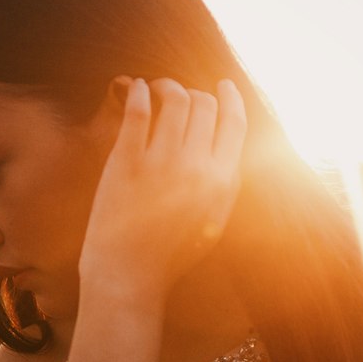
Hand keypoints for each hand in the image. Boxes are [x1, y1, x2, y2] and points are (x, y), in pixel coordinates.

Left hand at [78, 77, 246, 301]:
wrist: (130, 276)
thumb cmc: (171, 254)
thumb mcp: (214, 223)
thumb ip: (224, 184)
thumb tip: (228, 146)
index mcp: (222, 183)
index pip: (235, 123)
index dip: (230, 97)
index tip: (222, 85)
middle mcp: (196, 168)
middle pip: (204, 105)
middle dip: (195, 93)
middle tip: (179, 94)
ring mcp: (161, 163)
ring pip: (174, 98)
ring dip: (166, 86)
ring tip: (155, 88)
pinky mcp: (127, 162)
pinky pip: (138, 109)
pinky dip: (138, 90)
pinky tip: (135, 87)